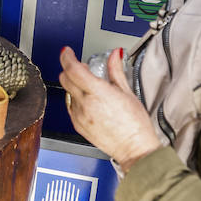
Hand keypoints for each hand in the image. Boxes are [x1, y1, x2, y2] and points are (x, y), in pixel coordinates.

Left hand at [59, 46, 160, 172]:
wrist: (134, 149)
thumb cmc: (135, 125)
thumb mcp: (127, 92)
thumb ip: (116, 71)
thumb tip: (115, 55)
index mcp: (98, 93)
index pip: (73, 69)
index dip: (66, 57)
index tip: (67, 51)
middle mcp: (85, 104)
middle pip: (65, 79)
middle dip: (70, 69)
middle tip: (82, 68)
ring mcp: (79, 116)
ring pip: (68, 93)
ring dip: (74, 86)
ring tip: (90, 88)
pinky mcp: (77, 126)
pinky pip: (70, 107)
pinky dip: (76, 100)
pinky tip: (89, 102)